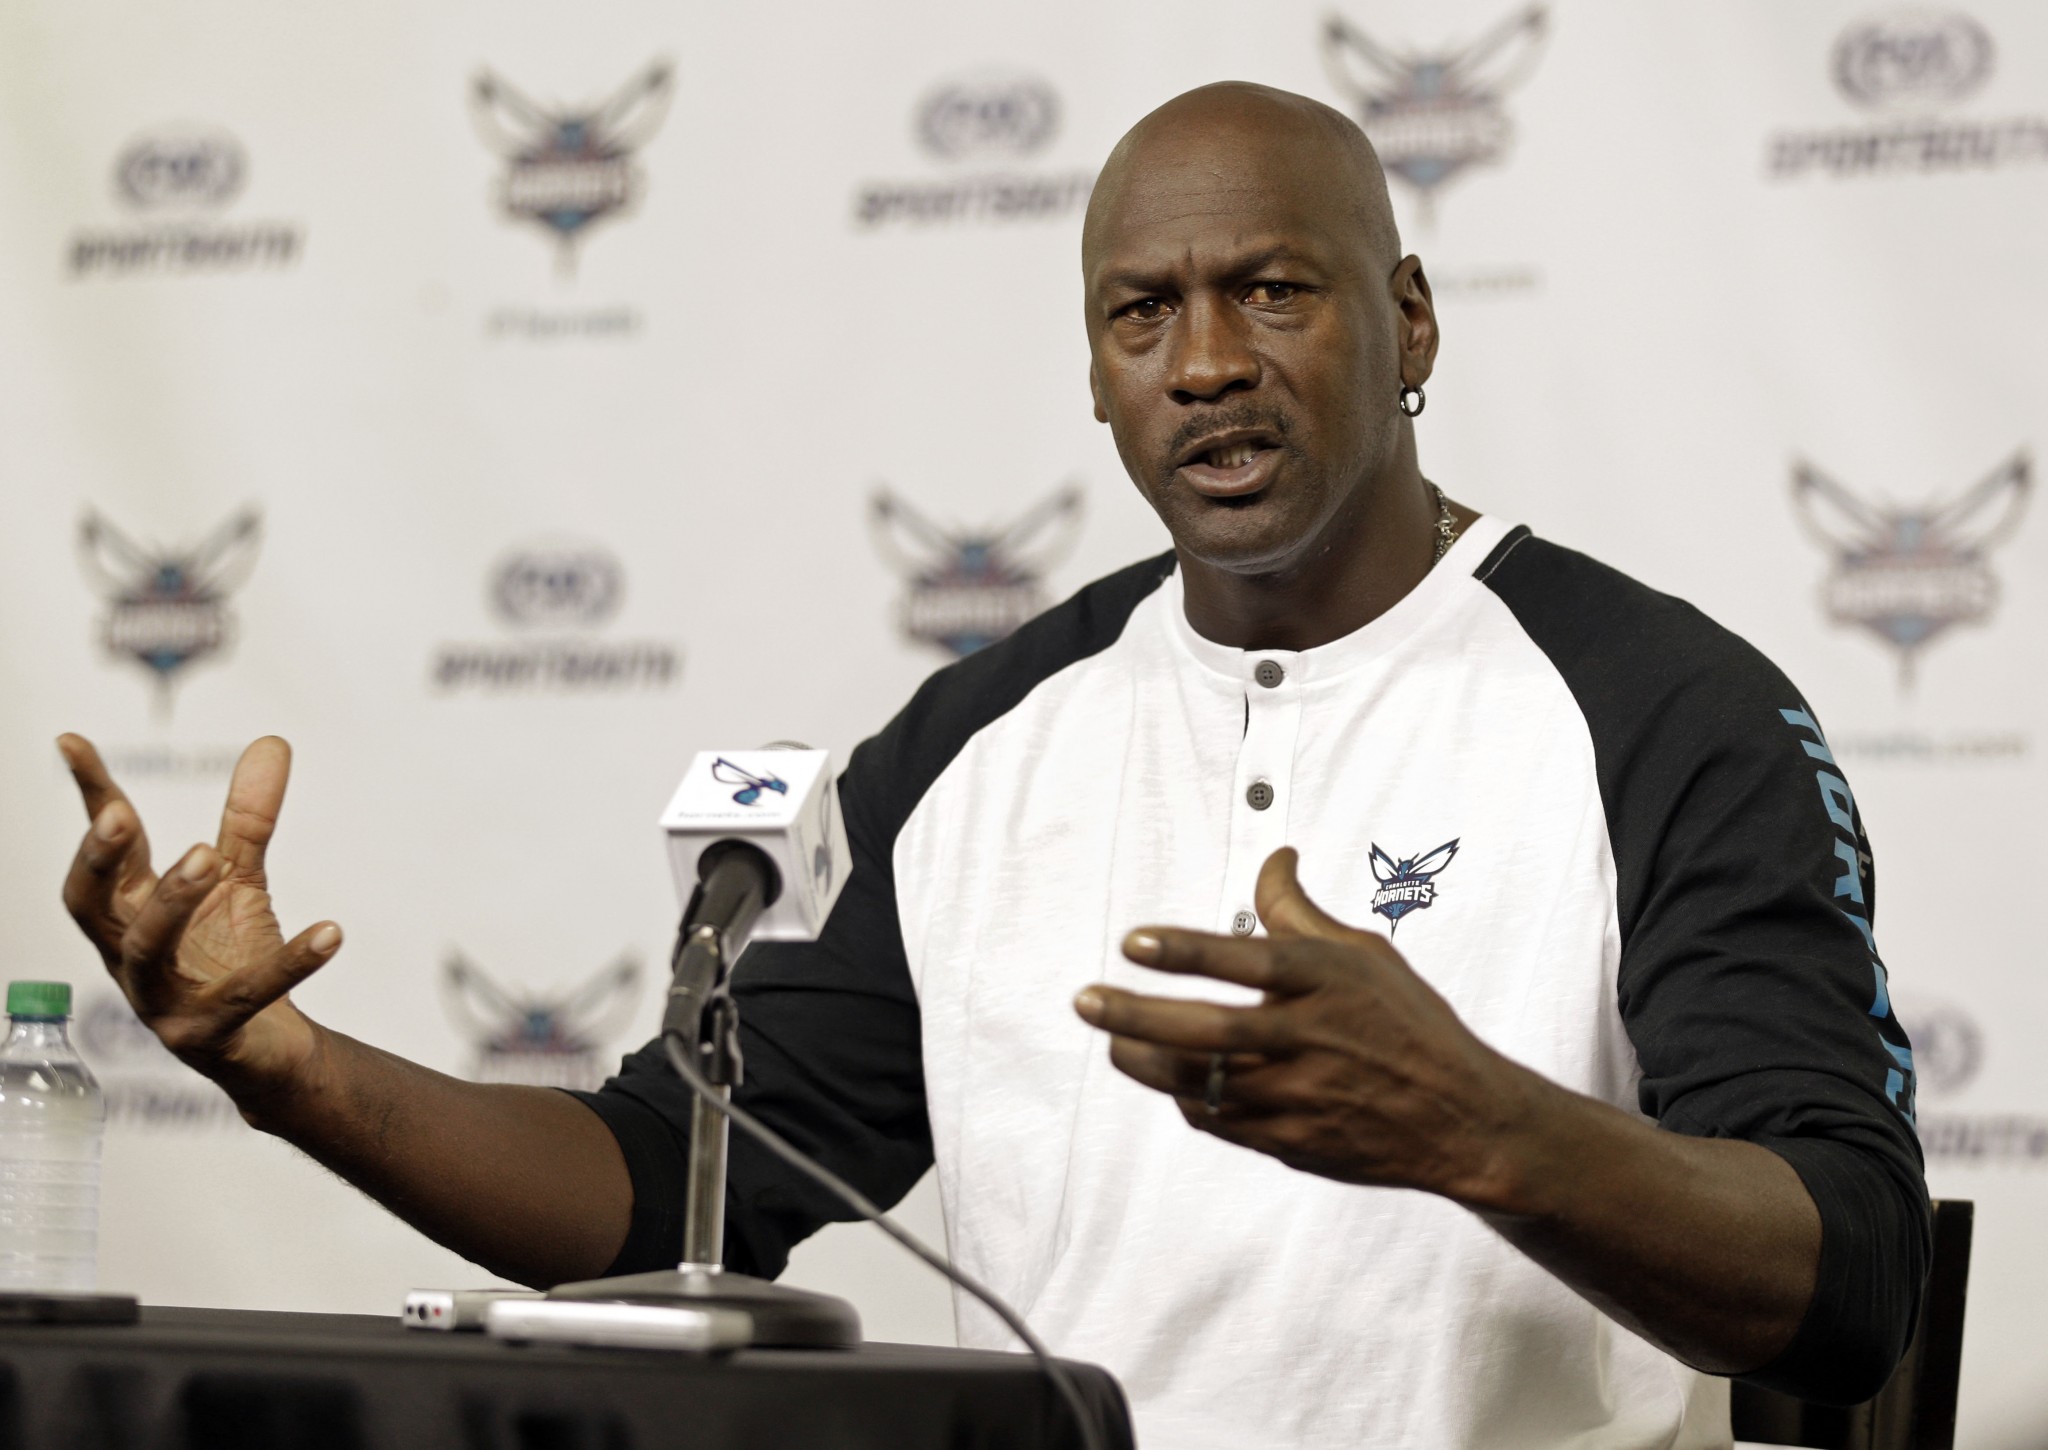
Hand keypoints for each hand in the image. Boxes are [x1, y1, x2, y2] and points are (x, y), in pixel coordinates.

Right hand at [58, 734, 342, 1101]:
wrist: (268, 1050)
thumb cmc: (231, 959)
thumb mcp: (241, 881)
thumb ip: (249, 819)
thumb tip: (273, 741)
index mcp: (131, 912)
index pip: (105, 849)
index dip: (90, 796)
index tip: (70, 740)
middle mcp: (131, 954)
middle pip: (92, 905)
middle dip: (99, 859)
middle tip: (119, 814)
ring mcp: (161, 1001)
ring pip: (146, 951)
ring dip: (171, 902)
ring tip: (206, 856)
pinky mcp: (207, 1037)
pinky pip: (246, 997)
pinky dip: (290, 964)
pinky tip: (332, 930)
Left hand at [1072, 846, 1539, 1204]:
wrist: (1462, 1121)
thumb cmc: (1410, 1026)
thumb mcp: (1365, 956)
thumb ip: (1302, 913)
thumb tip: (1273, 857)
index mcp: (1330, 983)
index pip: (1249, 961)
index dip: (1188, 950)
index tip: (1134, 941)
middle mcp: (1311, 1040)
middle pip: (1210, 1030)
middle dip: (1137, 1015)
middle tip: (1086, 1000)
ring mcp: (1300, 1097)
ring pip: (1201, 1082)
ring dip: (1147, 1059)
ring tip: (1115, 1039)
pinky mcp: (1292, 1140)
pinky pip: (1219, 1121)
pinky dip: (1187, 1098)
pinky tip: (1171, 1077)